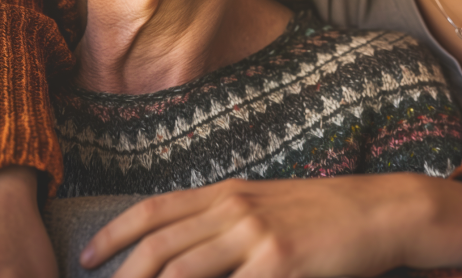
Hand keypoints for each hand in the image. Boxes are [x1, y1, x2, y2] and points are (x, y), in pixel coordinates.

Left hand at [81, 174, 461, 277]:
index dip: (114, 232)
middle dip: (122, 277)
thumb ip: (223, 221)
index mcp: (227, 192)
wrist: (374, 210)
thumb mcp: (264, 204)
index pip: (155, 210)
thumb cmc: (318, 212)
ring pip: (181, 271)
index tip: (87, 258)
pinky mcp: (278, 264)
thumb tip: (182, 250)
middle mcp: (234, 209)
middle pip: (158, 246)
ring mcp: (255, 236)